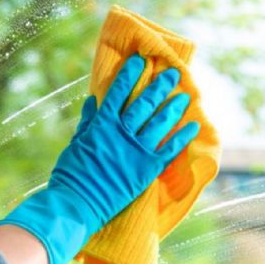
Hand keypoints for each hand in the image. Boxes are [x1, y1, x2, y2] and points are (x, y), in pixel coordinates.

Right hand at [0, 54, 198, 263]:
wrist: (76, 203)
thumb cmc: (70, 175)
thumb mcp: (76, 144)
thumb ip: (87, 122)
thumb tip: (93, 101)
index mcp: (102, 125)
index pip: (119, 93)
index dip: (130, 75)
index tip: (140, 60)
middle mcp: (122, 133)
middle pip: (144, 104)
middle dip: (160, 86)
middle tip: (173, 73)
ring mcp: (136, 150)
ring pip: (160, 123)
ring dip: (174, 107)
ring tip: (185, 96)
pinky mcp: (147, 169)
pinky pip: (169, 149)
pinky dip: (182, 137)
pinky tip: (193, 126)